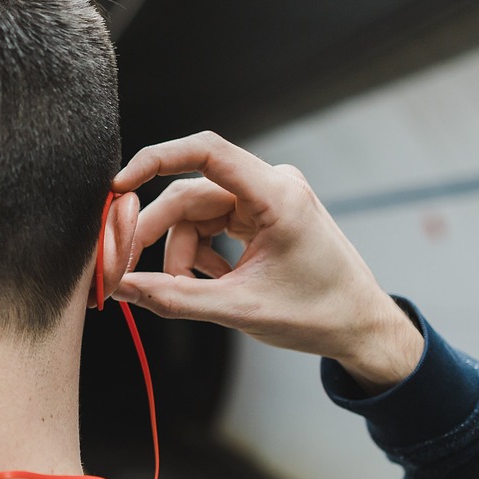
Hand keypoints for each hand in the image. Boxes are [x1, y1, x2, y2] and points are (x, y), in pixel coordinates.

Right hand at [111, 132, 422, 393]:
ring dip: (179, 255)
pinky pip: (210, 225)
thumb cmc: (317, 315)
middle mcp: (272, 186)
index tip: (118, 188)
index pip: (206, 152)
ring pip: (194, 216)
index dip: (155, 161)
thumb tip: (121, 287)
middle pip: (188, 196)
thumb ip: (174, 297)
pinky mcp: (261, 215)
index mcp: (277, 196)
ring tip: (186, 292)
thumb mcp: (239, 309)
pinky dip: (199, 255)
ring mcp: (267, 199)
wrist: (361, 327)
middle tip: (123, 269)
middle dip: (154, 234)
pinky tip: (212, 282)